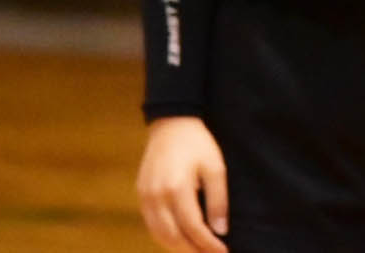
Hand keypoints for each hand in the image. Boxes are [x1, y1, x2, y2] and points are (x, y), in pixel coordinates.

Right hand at [136, 116, 227, 252]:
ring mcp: (145, 197)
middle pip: (173, 237)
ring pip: (159, 235)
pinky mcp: (141, 195)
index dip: (208, 244)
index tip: (223, 252)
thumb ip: (218, 200)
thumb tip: (220, 230)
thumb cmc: (198, 144)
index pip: (193, 227)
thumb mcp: (216, 167)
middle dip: (194, 251)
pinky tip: (180, 240)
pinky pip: (151, 225)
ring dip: (178, 248)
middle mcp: (157, 196)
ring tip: (198, 252)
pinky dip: (165, 237)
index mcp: (177, 188)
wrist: (171, 124)